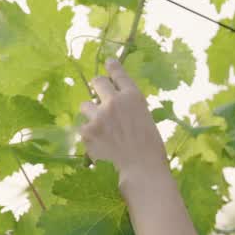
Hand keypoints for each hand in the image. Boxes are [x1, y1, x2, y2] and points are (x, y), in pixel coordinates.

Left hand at [78, 59, 168, 178]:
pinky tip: (100, 147)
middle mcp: (115, 101)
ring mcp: (99, 116)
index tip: (109, 62)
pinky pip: (83, 128)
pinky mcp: (87, 132)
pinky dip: (89, 136)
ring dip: (91, 115)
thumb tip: (118, 106)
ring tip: (101, 131)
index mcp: (134, 98)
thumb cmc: (150, 151)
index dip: (113, 67)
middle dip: (96, 86)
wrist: (140, 171)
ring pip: (85, 106)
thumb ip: (131, 110)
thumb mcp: (146, 122)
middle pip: (97, 82)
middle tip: (97, 95)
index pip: (119, 74)